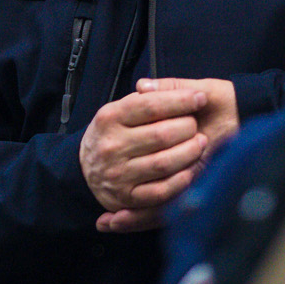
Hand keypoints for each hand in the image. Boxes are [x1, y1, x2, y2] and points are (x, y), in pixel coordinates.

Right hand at [91, 79, 241, 234]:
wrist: (84, 169)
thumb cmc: (111, 134)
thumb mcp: (119, 108)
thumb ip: (143, 98)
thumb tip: (156, 86)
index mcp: (110, 117)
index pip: (151, 105)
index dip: (181, 100)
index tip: (200, 98)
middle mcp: (112, 145)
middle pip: (162, 134)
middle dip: (188, 127)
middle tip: (196, 124)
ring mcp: (119, 174)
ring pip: (164, 163)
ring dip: (190, 152)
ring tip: (200, 143)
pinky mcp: (127, 198)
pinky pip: (161, 191)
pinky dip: (181, 180)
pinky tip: (191, 168)